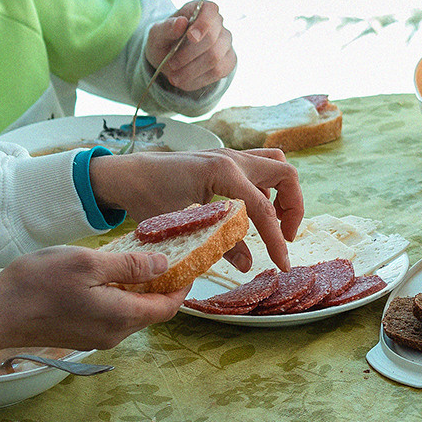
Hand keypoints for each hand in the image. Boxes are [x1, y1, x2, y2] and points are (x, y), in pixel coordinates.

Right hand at [0, 246, 184, 355]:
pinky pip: (112, 316)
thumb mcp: (88, 263)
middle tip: (164, 256)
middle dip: (163, 286)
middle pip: (151, 311)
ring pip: (131, 314)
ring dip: (139, 290)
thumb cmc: (37, 285)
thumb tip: (165, 266)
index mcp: (121, 317)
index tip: (189, 262)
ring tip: (135, 260)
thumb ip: (130, 266)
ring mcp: (96, 337)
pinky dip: (119, 297)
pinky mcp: (80, 335)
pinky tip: (108, 276)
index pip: (168, 306)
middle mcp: (114, 334)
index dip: (182, 285)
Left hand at [88, 147, 301, 270]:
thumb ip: (220, 243)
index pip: (264, 209)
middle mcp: (232, 158)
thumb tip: (247, 265)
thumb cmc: (149, 197)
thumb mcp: (184, 226)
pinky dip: (266, 187)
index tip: (282, 264)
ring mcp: (230, 156)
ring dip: (282, 192)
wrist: (127, 175)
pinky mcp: (224, 160)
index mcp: (223, 172)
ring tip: (272, 220)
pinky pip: (259, 168)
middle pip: (285, 174)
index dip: (277, 240)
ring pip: (275, 164)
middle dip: (293, 207)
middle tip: (283, 235)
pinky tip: (249, 210)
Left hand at [146, 0, 235, 93]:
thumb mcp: (157, 34)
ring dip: (192, 70)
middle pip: (212, 39)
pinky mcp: (228, 60)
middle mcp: (217, 23)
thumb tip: (181, 22)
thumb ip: (167, 28)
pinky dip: (199, 79)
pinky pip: (219, 72)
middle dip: (189, 55)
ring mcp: (225, 42)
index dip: (203, 23)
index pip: (210, 10)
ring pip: (216, 58)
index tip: (190, 37)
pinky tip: (185, 81)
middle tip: (172, 64)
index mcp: (199, 9)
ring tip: (174, 77)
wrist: (170, 59)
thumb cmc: (165, 41)